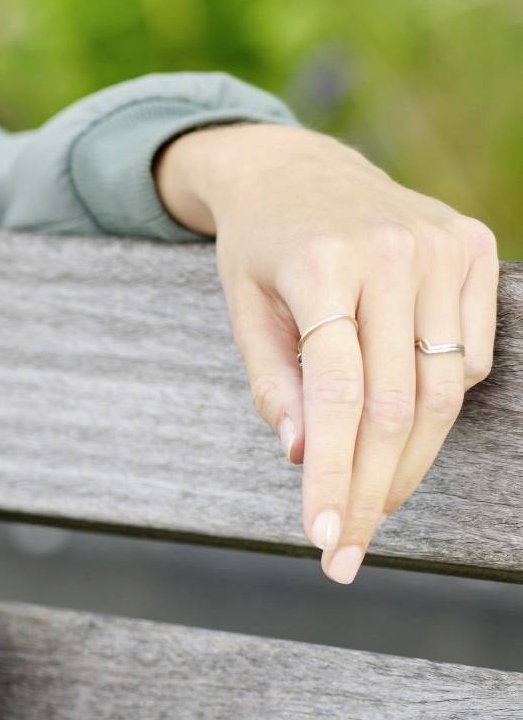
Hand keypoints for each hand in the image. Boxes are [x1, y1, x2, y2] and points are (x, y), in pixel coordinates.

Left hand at [158, 122, 499, 583]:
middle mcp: (391, 254)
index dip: (333, 476)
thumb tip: (305, 456)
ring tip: (372, 510)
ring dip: (408, 464)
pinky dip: (436, 402)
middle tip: (347, 550)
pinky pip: (467, 355)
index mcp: (320, 265)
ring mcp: (442, 248)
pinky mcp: (477, 248)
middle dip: (372, 488)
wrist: (298, 170)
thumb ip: (275, 382)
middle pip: (395, 405)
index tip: (322, 539)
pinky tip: (401, 424)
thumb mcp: (243, 310)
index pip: (336, 396)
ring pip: (440, 390)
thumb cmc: (260, 251)